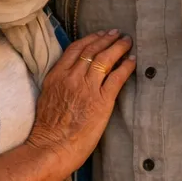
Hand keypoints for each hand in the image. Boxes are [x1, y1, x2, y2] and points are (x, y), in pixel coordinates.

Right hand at [24, 31, 133, 175]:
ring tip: (127, 42)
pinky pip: (118, 77)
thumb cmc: (48, 129)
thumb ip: (60, 84)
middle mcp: (72, 77)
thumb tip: (72, 77)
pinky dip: (127, 66)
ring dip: (119, 48)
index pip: (76, 49)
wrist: (51, 147)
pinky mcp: (102, 100)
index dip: (91, 39)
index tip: (101, 34)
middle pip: (93, 50)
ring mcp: (87, 88)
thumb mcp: (48, 97)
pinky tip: (133, 60)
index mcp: (56, 76)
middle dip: (107, 39)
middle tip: (118, 33)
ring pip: (106, 59)